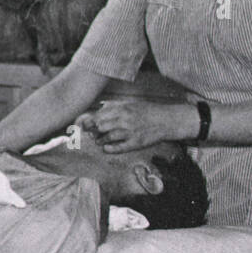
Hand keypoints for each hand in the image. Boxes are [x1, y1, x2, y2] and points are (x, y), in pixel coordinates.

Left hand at [75, 99, 195, 153]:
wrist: (168, 120)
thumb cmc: (148, 111)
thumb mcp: (130, 104)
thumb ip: (114, 106)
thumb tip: (99, 108)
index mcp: (122, 109)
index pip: (98, 116)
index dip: (88, 122)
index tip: (83, 125)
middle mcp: (125, 119)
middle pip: (100, 126)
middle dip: (93, 131)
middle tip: (91, 133)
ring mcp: (130, 132)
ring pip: (108, 137)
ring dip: (100, 140)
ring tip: (99, 141)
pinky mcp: (137, 143)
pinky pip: (120, 147)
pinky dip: (110, 149)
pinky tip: (106, 148)